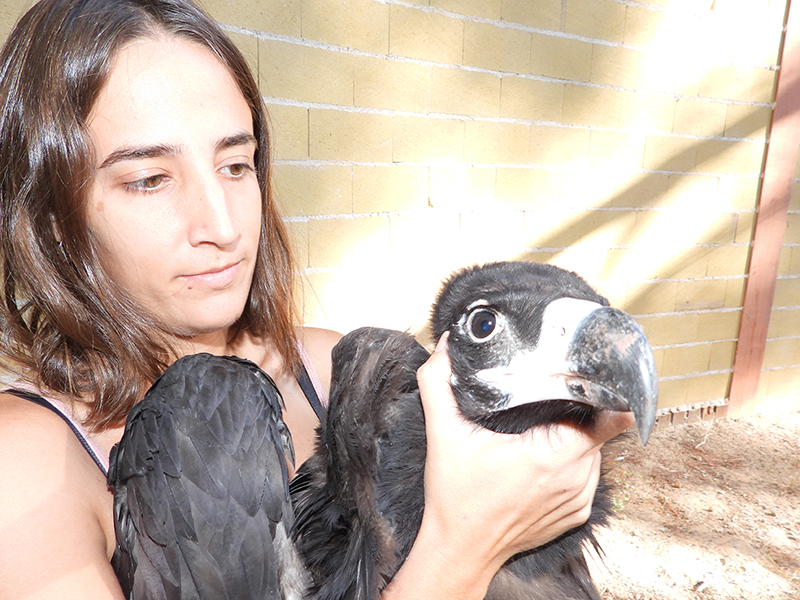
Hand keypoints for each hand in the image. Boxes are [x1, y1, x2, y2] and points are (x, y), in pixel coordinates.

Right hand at [415, 334, 633, 580]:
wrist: (460, 550)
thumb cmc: (455, 498)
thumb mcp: (442, 433)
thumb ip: (438, 383)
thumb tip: (444, 347)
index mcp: (549, 456)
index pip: (608, 418)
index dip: (604, 393)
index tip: (588, 378)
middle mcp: (573, 479)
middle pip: (598, 428)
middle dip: (580, 409)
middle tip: (550, 397)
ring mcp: (578, 500)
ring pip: (594, 452)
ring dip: (577, 436)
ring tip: (544, 427)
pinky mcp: (577, 513)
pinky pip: (587, 475)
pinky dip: (573, 462)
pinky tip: (543, 458)